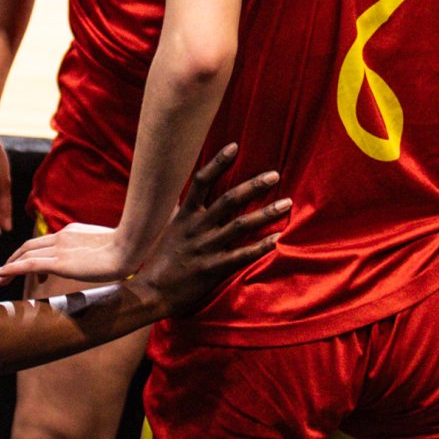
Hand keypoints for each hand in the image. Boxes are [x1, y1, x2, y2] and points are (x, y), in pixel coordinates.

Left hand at [0, 218, 127, 285]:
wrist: (130, 247)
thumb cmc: (127, 250)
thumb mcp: (108, 248)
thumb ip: (97, 251)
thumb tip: (103, 262)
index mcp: (72, 232)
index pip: (45, 242)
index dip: (32, 254)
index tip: (32, 271)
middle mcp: (62, 236)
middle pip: (30, 246)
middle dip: (14, 259)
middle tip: (3, 273)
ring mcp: (60, 248)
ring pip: (25, 254)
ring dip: (9, 266)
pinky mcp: (60, 262)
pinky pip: (28, 265)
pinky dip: (11, 270)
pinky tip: (0, 276)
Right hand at [133, 147, 288, 318]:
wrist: (151, 292)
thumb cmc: (161, 260)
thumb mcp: (170, 229)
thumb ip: (184, 212)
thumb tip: (194, 195)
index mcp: (184, 215)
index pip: (201, 181)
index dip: (217, 162)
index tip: (235, 146)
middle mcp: (196, 228)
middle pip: (228, 200)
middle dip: (253, 186)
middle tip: (275, 175)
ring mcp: (205, 248)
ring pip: (240, 226)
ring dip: (265, 214)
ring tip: (287, 203)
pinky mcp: (213, 269)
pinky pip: (241, 255)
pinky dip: (260, 246)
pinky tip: (277, 238)